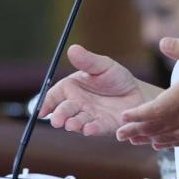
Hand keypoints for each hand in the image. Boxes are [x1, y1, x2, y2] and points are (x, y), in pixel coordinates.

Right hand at [38, 44, 157, 135]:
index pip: (53, 96)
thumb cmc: (116, 77)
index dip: (46, 103)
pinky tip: (89, 129)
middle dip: (59, 116)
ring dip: (73, 124)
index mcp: (71, 88)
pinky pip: (95, 128)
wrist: (138, 93)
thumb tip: (72, 49)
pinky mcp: (103, 126)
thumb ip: (87, 60)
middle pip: (63, 111)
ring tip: (71, 125)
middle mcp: (77, 104)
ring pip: (77, 122)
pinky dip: (91, 130)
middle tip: (57, 121)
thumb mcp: (103, 65)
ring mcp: (89, 117)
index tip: (41, 111)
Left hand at [115, 37, 178, 149]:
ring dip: (150, 138)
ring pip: (170, 135)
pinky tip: (161, 144)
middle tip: (119, 134)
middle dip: (137, 130)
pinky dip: (170, 143)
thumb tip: (163, 42)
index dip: (139, 114)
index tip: (124, 116)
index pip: (159, 108)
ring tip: (133, 141)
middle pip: (160, 125)